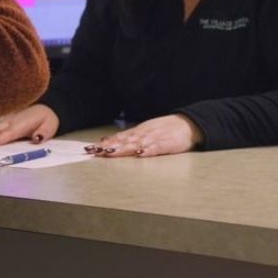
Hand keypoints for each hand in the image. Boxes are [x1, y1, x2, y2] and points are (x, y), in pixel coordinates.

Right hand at [0, 104, 58, 145]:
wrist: (44, 109)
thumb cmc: (46, 120)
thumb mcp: (50, 126)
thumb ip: (44, 132)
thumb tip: (37, 138)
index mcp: (22, 124)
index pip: (11, 131)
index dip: (2, 137)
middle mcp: (11, 122)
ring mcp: (4, 122)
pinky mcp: (1, 123)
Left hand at [86, 114, 201, 157]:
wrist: (187, 124)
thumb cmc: (164, 129)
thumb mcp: (142, 130)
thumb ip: (125, 137)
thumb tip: (105, 139)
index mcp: (137, 132)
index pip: (117, 138)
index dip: (104, 144)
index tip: (91, 149)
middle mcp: (143, 134)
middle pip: (123, 141)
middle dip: (108, 147)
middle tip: (95, 152)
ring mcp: (154, 138)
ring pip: (136, 144)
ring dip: (123, 148)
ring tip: (110, 153)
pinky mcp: (167, 144)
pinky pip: (156, 147)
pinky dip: (148, 150)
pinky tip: (140, 154)